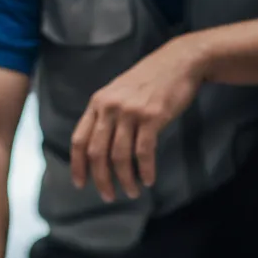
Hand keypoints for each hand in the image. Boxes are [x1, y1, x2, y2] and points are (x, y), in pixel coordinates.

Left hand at [70, 34, 206, 201]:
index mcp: (97, 103)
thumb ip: (105, 115)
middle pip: (97, 153)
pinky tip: (148, 180)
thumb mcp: (118, 92)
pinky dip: (145, 170)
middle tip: (109, 196)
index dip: (78, 166)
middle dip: (101, 179)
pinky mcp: (152, 117)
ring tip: (132, 191)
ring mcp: (130, 112)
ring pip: (120, 156)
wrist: (179, 61)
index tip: (81, 184)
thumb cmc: (149, 80)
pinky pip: (144, 152)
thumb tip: (98, 148)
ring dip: (125, 179)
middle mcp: (109, 107)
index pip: (79, 140)